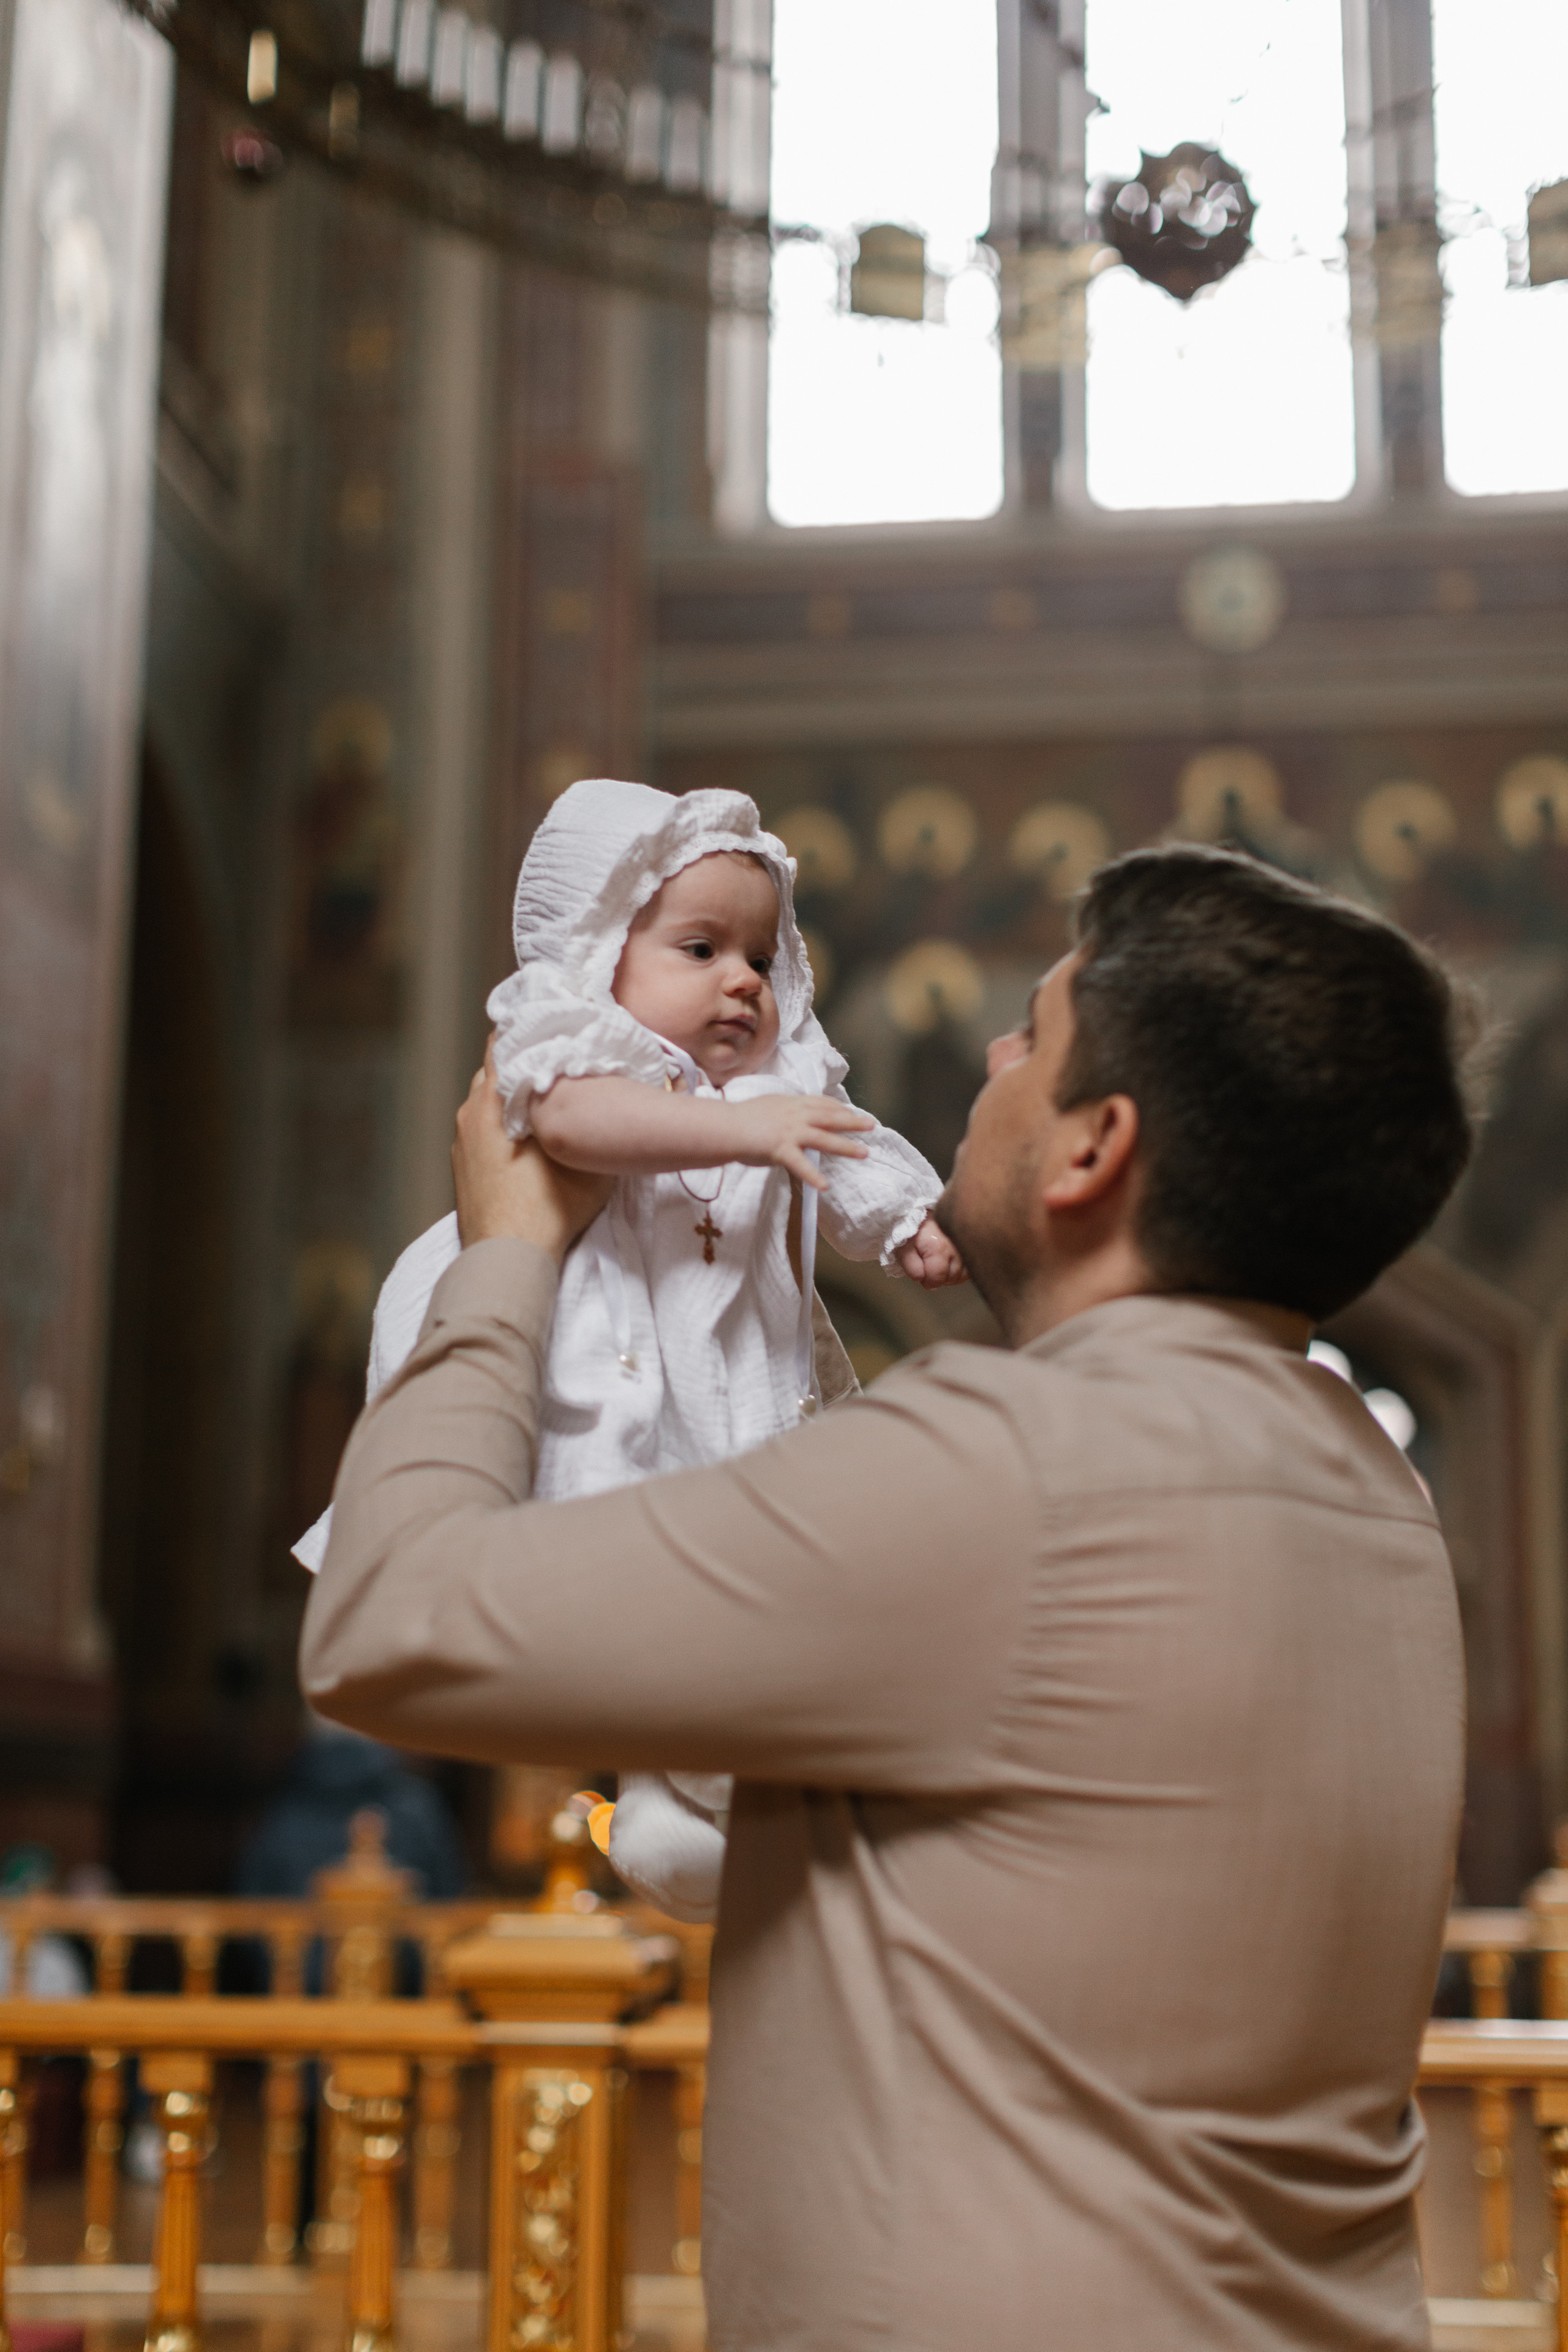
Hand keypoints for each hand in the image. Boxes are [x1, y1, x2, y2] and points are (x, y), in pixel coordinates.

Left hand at [454, 1048, 612, 1260]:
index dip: (530, 1031)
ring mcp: (462, 1141)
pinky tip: (528, 1140)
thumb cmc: (549, 1209)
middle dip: (525, 1065)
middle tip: (560, 1069)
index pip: (502, 1042)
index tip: (555, 1030)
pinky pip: (482, 1129)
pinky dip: (501, 1125)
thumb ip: (598, 1119)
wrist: (508, 1259)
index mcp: (495, 1100)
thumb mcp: (590, 1160)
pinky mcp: (462, 1165)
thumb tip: (611, 1096)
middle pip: (497, 1070)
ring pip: (488, 1101)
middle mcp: (471, 1112)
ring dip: (514, 1098)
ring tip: (548, 1106)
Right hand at [725, 1094, 874, 1189]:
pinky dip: (813, 1177)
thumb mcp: (767, 1106)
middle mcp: (795, 1115)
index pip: (821, 1103)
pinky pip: (801, 1165)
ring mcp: (790, 1132)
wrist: (724, 1126)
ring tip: (864, 1153)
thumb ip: (782, 1112)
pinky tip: (825, 1186)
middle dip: (853, 1122)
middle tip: (872, 1126)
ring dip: (846, 1146)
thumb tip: (789, 1119)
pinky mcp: (781, 1149)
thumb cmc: (739, 1118)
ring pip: (825, 1138)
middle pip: (830, 1117)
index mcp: (791, 1103)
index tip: (852, 1112)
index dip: (839, 1108)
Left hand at [895, 1215, 967, 1288]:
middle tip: (930, 1264)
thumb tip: (924, 1281)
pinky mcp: (974, 1244)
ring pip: (963, 1274)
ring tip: (941, 1262)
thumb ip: (913, 1269)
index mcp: (939, 1248)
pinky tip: (951, 1260)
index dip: (927, 1281)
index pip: (937, 1279)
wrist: (927, 1209)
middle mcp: (957, 1248)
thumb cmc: (914, 1229)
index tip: (922, 1273)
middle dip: (939, 1277)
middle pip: (952, 1278)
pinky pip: (971, 1267)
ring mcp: (968, 1246)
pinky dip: (961, 1268)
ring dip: (952, 1273)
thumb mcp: (904, 1249)